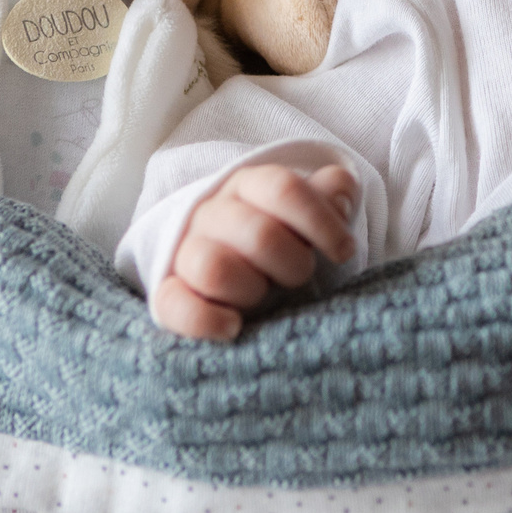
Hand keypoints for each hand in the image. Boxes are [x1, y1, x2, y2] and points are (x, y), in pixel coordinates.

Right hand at [151, 163, 359, 339]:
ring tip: (263, 297)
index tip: (344, 251)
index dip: (321, 221)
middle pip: (259, 234)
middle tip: (300, 277)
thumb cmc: (278, 238)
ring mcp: (185, 253)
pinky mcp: (167, 295)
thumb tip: (340, 188)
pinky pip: (173, 304)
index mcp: (248, 186)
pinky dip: (206, 319)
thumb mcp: (305, 213)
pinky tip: (235, 326)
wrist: (228, 265)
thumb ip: (329, 193)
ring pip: (214, 267)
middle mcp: (212, 213)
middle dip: (294, 263)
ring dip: (251, 289)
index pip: (283, 189)